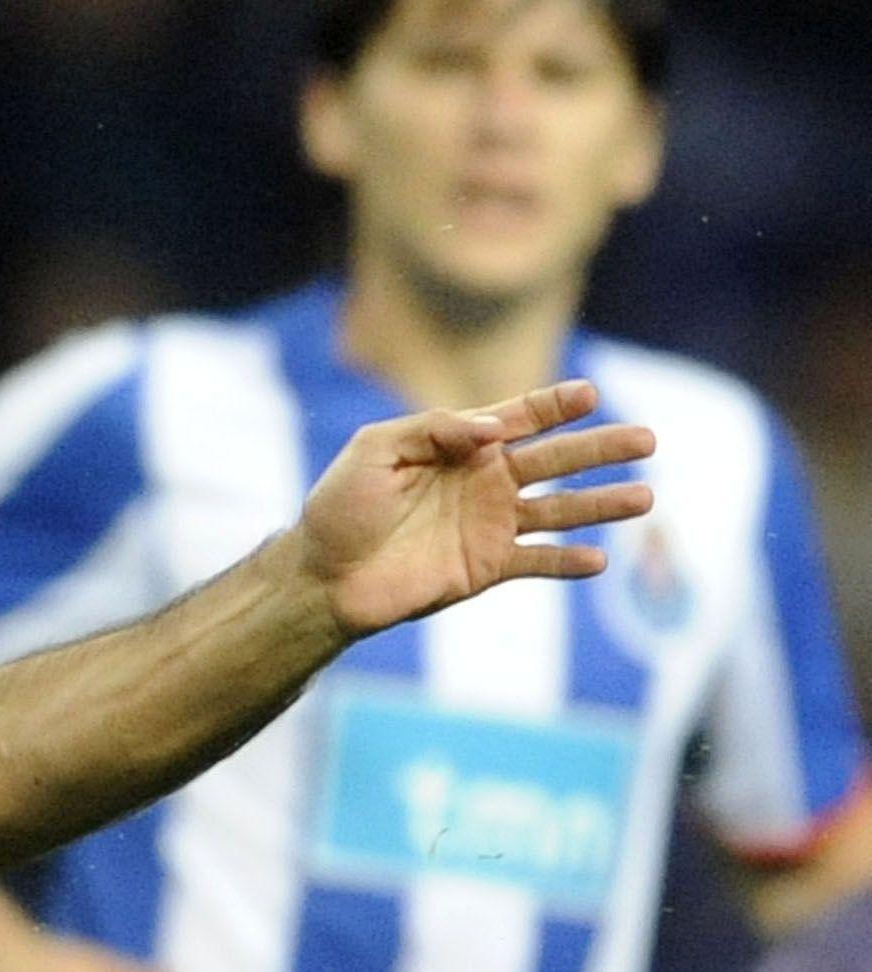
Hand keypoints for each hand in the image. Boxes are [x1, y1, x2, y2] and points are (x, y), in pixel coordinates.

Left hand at [291, 378, 654, 637]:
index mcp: (460, 447)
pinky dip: (568, 562)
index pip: (520, 418)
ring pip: (560, 510)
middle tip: (648, 439)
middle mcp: (485, 482)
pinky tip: (599, 560)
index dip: (555, 405)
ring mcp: (490, 525)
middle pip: (557, 459)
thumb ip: (432, 429)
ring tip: (645, 498)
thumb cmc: (341, 508)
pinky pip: (538, 562)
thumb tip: (494, 426)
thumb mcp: (375, 450)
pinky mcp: (486, 567)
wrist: (323, 577)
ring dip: (602, 504)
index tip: (588, 394)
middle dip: (601, 448)